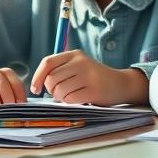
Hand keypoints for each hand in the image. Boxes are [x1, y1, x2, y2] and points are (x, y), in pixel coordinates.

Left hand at [30, 50, 146, 104]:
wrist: (121, 83)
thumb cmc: (94, 78)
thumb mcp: (79, 67)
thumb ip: (61, 70)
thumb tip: (38, 85)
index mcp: (75, 54)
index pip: (48, 63)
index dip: (37, 77)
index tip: (35, 89)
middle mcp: (81, 62)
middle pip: (51, 79)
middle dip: (52, 90)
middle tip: (61, 93)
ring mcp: (88, 75)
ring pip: (59, 90)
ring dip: (61, 98)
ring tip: (71, 96)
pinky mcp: (94, 90)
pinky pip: (70, 99)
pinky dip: (70, 102)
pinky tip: (79, 99)